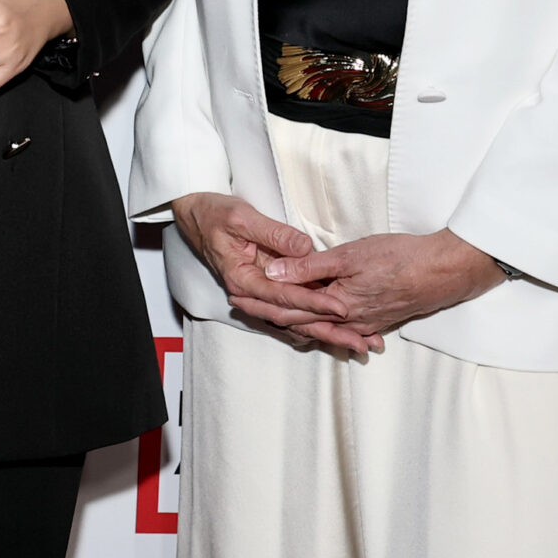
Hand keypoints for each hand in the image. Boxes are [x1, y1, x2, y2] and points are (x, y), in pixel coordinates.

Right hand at [171, 191, 383, 358]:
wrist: (197, 216)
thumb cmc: (216, 214)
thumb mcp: (243, 217)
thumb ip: (275, 234)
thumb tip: (305, 249)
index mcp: (242, 279)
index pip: (284, 296)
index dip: (313, 303)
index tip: (341, 307)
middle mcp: (250, 294)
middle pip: (293, 319)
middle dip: (328, 330)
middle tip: (360, 341)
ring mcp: (259, 294)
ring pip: (295, 321)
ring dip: (327, 332)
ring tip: (359, 343)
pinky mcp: (266, 290)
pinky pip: (293, 311)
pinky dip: (316, 322)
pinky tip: (340, 330)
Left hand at [263, 228, 506, 336]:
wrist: (444, 271)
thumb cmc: (399, 258)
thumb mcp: (349, 255)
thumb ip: (308, 266)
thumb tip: (272, 273)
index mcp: (336, 306)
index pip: (287, 309)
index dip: (259, 303)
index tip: (235, 298)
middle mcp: (348, 322)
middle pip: (299, 322)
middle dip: (268, 315)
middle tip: (240, 308)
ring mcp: (364, 324)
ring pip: (319, 328)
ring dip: (293, 323)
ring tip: (268, 316)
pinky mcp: (376, 320)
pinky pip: (340, 329)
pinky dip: (321, 327)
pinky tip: (314, 326)